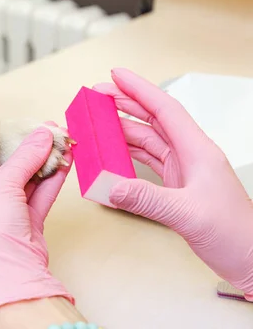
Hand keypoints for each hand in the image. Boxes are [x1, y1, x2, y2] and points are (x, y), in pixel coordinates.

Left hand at [0, 127, 73, 324]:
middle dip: (31, 151)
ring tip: (64, 142)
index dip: (7, 142)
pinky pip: (39, 197)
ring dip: (45, 164)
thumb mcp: (2, 183)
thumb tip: (43, 133)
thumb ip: (25, 156)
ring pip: (28, 183)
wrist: (8, 276)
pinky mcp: (26, 226)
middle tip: (51, 130)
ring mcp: (5, 216)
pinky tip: (65, 163)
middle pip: (9, 170)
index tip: (26, 126)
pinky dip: (52, 181)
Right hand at [94, 68, 252, 298]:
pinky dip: (128, 154)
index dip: (139, 89)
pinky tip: (114, 153)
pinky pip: (148, 161)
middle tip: (98, 94)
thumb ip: (147, 199)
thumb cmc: (234, 234)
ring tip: (99, 121)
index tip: (116, 75)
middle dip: (125, 103)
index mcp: (198, 151)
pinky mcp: (177, 185)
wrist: (251, 260)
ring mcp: (184, 169)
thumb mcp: (188, 215)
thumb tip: (111, 186)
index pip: (164, 110)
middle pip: (153, 119)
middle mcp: (190, 155)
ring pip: (148, 140)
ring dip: (123, 129)